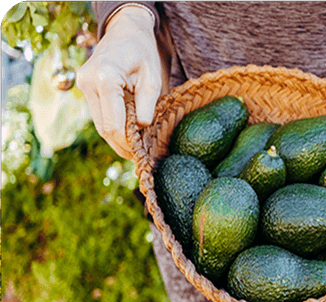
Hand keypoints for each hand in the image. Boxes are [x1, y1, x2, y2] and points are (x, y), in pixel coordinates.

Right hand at [77, 7, 161, 159]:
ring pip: (99, 124)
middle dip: (121, 144)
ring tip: (135, 148)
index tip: (141, 153)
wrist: (125, 31)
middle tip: (139, 157)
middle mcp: (88, 83)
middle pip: (103, 128)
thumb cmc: (142, 52)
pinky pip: (99, 115)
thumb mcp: (152, 78)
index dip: (127, 143)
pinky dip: (113, 125)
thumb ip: (147, 106)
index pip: (113, 125)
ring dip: (117, 137)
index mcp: (105, 78)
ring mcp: (83, 85)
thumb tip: (141, 130)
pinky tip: (127, 134)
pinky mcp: (85, 88)